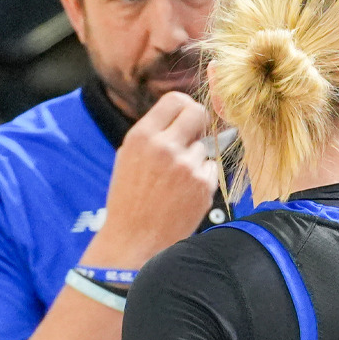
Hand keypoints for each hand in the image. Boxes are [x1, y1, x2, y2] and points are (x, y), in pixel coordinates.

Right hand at [82, 92, 215, 269]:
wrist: (134, 239)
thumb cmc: (129, 199)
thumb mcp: (128, 157)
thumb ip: (153, 134)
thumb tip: (181, 115)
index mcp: (142, 136)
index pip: (175, 99)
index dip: (184, 107)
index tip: (184, 118)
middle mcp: (165, 147)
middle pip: (198, 113)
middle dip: (198, 123)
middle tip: (192, 136)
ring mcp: (187, 166)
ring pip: (204, 146)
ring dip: (195, 158)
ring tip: (175, 181)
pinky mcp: (204, 185)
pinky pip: (210, 168)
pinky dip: (201, 178)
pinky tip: (184, 193)